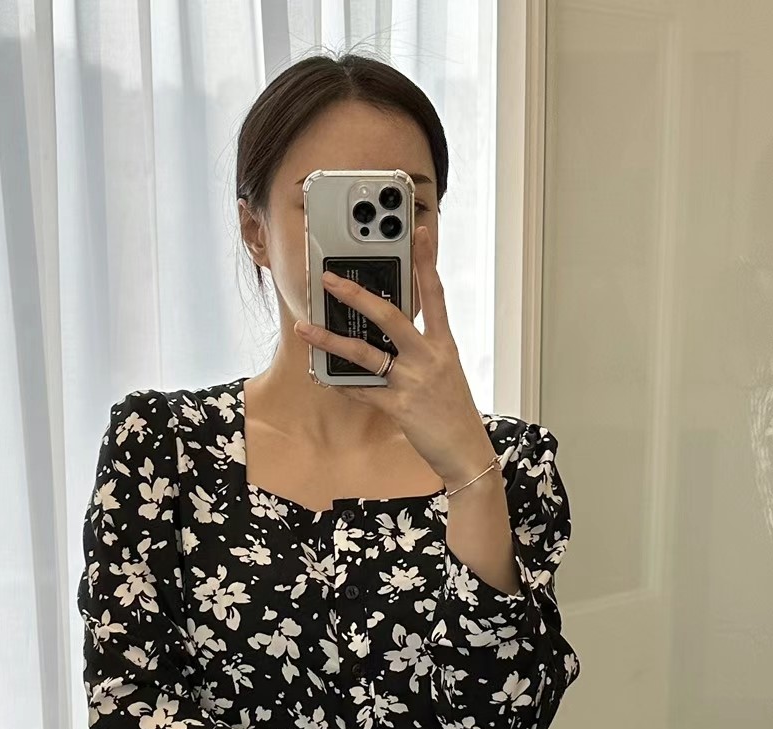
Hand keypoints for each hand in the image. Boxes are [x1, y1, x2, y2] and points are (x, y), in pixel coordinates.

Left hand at [292, 226, 491, 485]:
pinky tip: (322, 375)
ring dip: (330, 340)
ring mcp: (414, 381)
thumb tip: (386, 338)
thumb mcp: (445, 373)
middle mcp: (430, 357)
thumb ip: (421, 351)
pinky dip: (340, 383)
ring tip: (306, 329)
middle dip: (356, 295)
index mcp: (444, 344)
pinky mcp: (400, 407)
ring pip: (365, 354)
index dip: (426, 261)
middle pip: (390, 316)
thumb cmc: (452, 412)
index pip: (436, 294)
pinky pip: (362, 391)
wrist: (466, 451)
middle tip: (330, 280)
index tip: (417, 232)